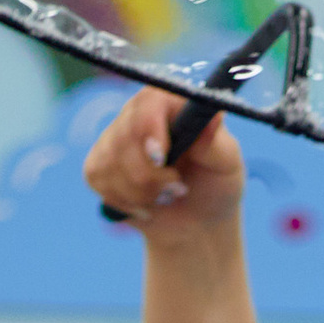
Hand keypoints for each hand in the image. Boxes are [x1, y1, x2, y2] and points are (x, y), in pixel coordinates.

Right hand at [81, 85, 247, 244]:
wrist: (197, 221)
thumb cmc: (216, 185)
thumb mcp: (226, 165)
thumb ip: (216, 142)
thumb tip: (213, 116)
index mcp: (170, 102)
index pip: (147, 103)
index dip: (149, 130)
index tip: (161, 158)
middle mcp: (138, 112)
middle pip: (124, 138)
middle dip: (151, 176)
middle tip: (178, 189)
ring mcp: (115, 136)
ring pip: (109, 163)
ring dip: (140, 192)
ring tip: (165, 197)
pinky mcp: (99, 162)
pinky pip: (97, 178)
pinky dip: (123, 200)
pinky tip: (145, 203)